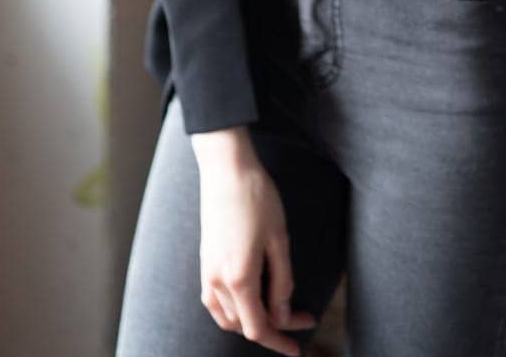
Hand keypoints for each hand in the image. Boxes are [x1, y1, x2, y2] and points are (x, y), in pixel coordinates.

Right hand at [192, 128, 316, 353]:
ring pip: (227, 317)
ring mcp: (206, 271)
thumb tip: (282, 316)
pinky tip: (251, 297)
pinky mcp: (204, 261)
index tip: (299, 348)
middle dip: (273, 326)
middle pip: (244, 325)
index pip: (258, 328)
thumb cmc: (256, 198)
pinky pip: (215, 301)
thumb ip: (281, 283)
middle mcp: (217, 281)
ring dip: (252, 320)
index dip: (280, 341)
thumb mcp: (279, 241)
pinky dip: (234, 309)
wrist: (226, 167)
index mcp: (238, 279)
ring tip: (278, 308)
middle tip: (301, 314)